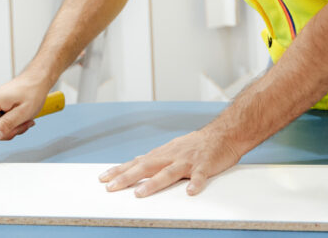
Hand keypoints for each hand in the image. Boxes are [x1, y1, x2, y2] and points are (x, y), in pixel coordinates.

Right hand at [0, 73, 49, 141]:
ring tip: (25, 120)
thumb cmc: (33, 91)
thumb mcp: (22, 112)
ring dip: (12, 128)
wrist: (38, 78)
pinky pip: (2, 121)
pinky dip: (13, 123)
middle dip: (4, 132)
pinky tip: (24, 118)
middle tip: (20, 126)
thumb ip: (7, 124)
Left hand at [99, 127, 243, 196]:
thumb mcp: (173, 149)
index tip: (103, 179)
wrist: (224, 133)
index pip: (138, 163)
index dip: (120, 170)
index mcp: (164, 154)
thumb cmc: (198, 144)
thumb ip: (157, 158)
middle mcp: (173, 156)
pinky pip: (201, 176)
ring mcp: (188, 161)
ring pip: (169, 172)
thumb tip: (137, 164)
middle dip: (127, 177)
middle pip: (147, 167)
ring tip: (140, 193)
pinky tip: (191, 192)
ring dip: (154, 183)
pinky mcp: (205, 165)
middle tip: (111, 187)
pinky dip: (196, 184)